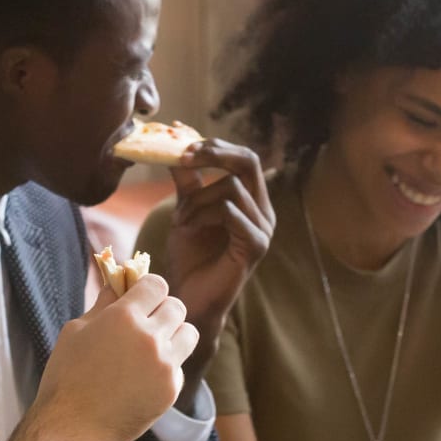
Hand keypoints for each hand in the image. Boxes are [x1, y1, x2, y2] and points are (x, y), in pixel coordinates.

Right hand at [27, 274, 197, 440]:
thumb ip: (102, 305)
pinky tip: (145, 376)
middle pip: (177, 307)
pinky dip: (167, 366)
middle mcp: (150, 337)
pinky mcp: (171, 390)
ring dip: (174, 334)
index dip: (148, 289)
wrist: (73, 427)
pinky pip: (180, 366)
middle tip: (146, 322)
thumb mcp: (75, 331)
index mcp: (124, 317)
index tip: (140, 297)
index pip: (157, 285)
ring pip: (189, 334)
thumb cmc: (66, 376)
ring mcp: (164, 365)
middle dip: (162, 310)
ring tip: (154, 346)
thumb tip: (118, 285)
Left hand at [162, 139, 275, 343]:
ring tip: (179, 219)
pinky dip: (204, 214)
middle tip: (184, 157)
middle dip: (214, 154)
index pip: (243, 158)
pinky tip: (187, 227)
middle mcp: (264, 212)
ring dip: (197, 199)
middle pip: (249, 162)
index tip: (181, 142)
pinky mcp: (256, 247)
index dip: (215, 145)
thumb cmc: (191, 258)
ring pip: (232, 188)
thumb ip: (187, 180)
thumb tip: (176, 145)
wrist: (189, 299)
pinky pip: (232, 213)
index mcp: (252, 200)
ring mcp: (263, 230)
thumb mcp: (186, 210)